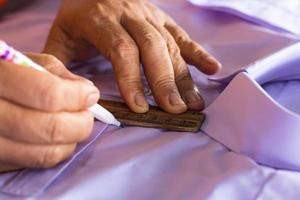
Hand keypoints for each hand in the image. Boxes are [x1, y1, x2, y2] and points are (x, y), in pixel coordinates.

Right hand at [0, 53, 99, 170]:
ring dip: (70, 141)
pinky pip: (34, 164)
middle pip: (51, 129)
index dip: (78, 97)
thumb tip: (88, 92)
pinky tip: (52, 138)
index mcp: (0, 78)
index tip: (90, 95)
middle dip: (81, 123)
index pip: (49, 95)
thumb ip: (58, 74)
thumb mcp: (27, 61)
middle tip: (86, 114)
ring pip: (45, 153)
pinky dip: (53, 152)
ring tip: (72, 126)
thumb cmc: (5, 73)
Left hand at [44, 0, 220, 113]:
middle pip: (152, 49)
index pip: (122, 51)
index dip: (132, 80)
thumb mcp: (61, 33)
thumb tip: (69, 93)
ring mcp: (151, 16)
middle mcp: (131, 16)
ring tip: (194, 102)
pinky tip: (212, 69)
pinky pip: (183, 35)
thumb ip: (60, 61)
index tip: (140, 107)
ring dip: (184, 75)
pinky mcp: (163, 18)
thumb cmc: (78, 13)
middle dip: (165, 81)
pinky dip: (198, 53)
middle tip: (175, 110)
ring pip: (170, 45)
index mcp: (102, 20)